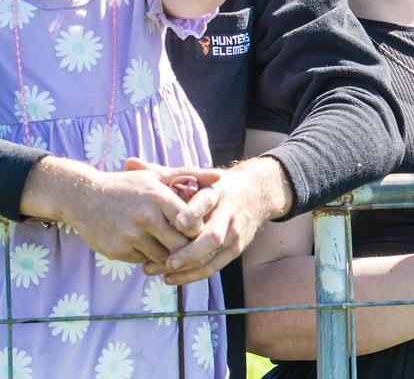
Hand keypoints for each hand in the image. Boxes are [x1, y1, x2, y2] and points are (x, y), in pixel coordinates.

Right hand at [26, 157, 193, 264]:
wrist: (82, 197)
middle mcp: (145, 217)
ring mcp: (129, 235)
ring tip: (166, 246)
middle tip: (187, 245)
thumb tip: (220, 177)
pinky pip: (143, 261)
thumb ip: (189, 176)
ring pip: (163, 257)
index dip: (197, 231)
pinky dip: (147, 257)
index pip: (192, 224)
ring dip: (167, 255)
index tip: (195, 230)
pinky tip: (144, 246)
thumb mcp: (155, 176)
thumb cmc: (125, 186)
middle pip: (180, 244)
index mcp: (158, 197)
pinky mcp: (116, 250)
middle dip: (185, 247)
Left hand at [145, 158, 288, 284]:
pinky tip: (171, 278)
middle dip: (190, 251)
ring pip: (213, 254)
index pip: (207, 201)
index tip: (178, 223)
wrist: (256, 193)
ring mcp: (234, 233)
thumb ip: (163, 174)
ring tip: (160, 272)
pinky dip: (193, 275)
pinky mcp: (236, 248)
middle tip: (167, 261)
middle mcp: (228, 213)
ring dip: (188, 267)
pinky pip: (215, 266)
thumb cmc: (215, 186)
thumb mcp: (196, 176)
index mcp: (216, 192)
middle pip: (213, 235)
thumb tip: (129, 162)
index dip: (194, 213)